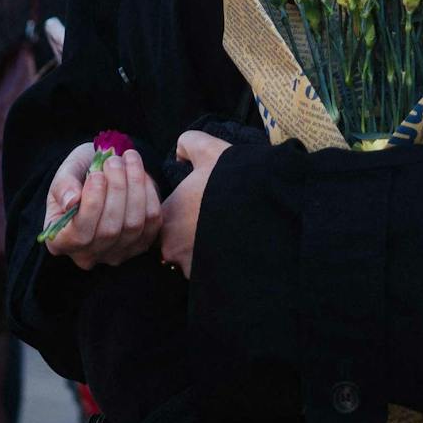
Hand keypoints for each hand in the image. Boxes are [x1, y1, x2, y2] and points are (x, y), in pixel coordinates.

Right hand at [42, 141, 160, 269]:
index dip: (92, 204)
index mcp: (60, 241)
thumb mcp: (64, 174)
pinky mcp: (142, 243)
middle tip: (114, 160)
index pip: (79, 235)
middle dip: (116, 189)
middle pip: (109, 230)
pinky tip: (140, 172)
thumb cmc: (78, 175)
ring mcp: (117, 253)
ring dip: (135, 186)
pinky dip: (149, 193)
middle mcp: (88, 255)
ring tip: (128, 159)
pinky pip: (152, 220)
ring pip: (133, 225)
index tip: (96, 175)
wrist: (100, 174)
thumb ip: (63, 186)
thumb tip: (71, 201)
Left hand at [160, 131, 230, 278]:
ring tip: (221, 241)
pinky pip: (205, 275)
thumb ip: (187, 143)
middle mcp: (170, 244)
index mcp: (166, 214)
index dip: (179, 216)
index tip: (195, 210)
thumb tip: (180, 152)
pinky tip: (230, 252)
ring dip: (200, 254)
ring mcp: (188, 265)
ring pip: (188, 262)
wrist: (263, 205)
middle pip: (172, 246)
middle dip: (186, 239)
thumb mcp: (208, 148)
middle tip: (207, 227)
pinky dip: (215, 267)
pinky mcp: (207, 279)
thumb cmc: (231, 177)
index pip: (159, 221)